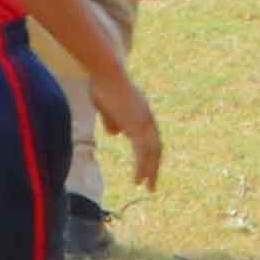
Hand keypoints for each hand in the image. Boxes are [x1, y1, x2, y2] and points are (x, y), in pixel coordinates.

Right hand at [99, 84, 165, 199]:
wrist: (106, 73)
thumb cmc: (103, 85)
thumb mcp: (107, 107)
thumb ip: (112, 120)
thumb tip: (116, 134)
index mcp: (142, 114)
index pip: (150, 139)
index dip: (149, 155)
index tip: (147, 168)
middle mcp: (147, 119)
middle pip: (156, 148)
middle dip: (154, 167)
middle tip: (152, 185)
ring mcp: (144, 123)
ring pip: (152, 153)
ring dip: (150, 172)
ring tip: (148, 187)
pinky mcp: (137, 126)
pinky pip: (143, 153)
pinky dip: (142, 168)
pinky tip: (138, 180)